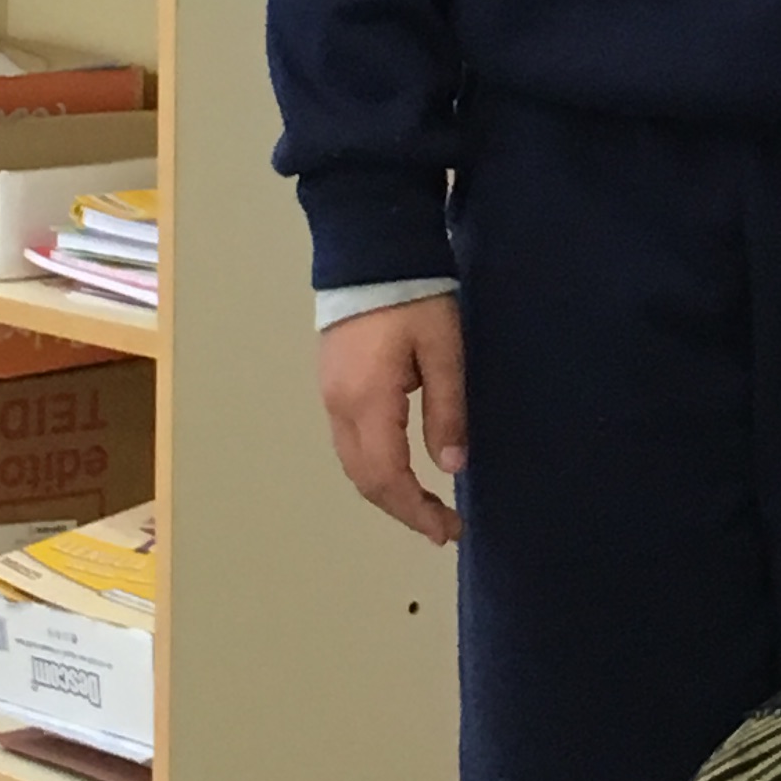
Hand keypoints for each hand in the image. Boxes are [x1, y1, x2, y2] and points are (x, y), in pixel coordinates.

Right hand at [317, 293, 467, 547]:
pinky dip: (374, 468)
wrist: (370, 249)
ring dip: (386, 492)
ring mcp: (329, 395)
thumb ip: (447, 410)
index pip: (387, 477)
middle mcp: (338, 407)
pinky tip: (399, 470)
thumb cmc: (414, 296)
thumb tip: (451, 467)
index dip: (416, 511)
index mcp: (367, 402)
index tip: (448, 531)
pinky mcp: (331, 384)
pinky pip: (348, 443)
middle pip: (364, 479)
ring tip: (424, 506)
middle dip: (402, 510)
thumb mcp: (444, 350)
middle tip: (442, 527)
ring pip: (353, 464)